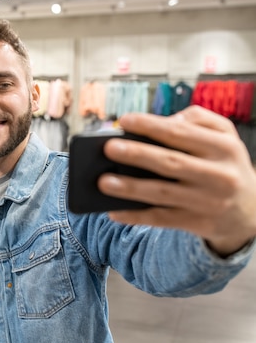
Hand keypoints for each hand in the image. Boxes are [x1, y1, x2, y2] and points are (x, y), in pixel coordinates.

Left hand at [98, 105, 255, 256]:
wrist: (250, 210)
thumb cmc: (224, 163)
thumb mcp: (225, 136)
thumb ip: (198, 119)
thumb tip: (164, 120)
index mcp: (224, 147)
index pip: (181, 133)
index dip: (150, 126)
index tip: (123, 120)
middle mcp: (219, 175)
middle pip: (171, 163)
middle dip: (137, 155)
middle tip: (109, 148)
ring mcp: (208, 202)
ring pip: (162, 194)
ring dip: (130, 188)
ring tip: (102, 181)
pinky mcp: (197, 223)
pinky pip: (161, 220)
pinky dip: (136, 216)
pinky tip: (113, 210)